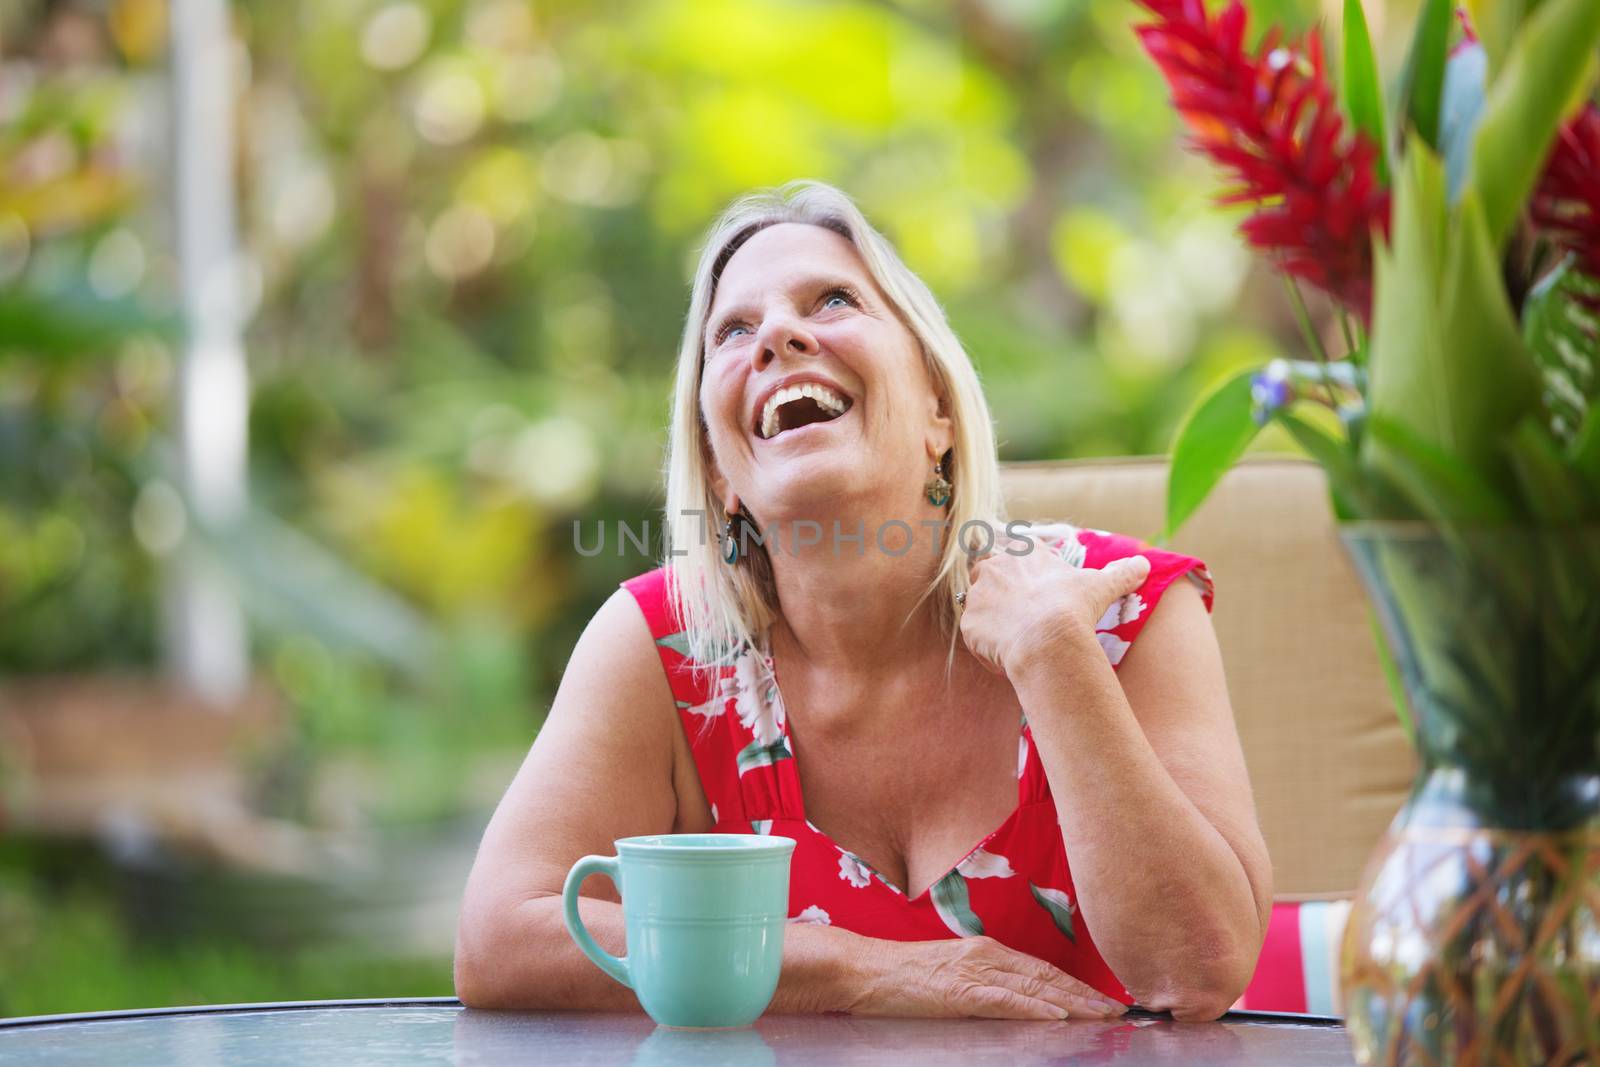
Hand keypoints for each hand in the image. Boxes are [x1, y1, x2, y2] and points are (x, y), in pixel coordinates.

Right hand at [847, 935, 1128, 1019]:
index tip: (1104, 999)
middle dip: (1086, 995)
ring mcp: (974, 972)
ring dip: (1073, 1003)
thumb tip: (1018, 1000)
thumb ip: (984, 982)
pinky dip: (1035, 1007)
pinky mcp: (960, 992)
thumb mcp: (951, 974)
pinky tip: (1058, 1015)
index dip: (1077, 985)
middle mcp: (987, 955)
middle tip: (1119, 1010)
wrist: (864, 969)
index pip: (1043, 968)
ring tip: (1103, 1016)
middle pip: (1048, 976)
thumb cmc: (902, 977)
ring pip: (1035, 987)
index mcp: (986, 950)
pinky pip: (1006, 1000)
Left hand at [959, 532, 1150, 676]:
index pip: (1012, 553)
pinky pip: (975, 636)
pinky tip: (1009, 657)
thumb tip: (1143, 565)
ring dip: (993, 619)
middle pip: (988, 575)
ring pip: (979, 605)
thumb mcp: (1102, 585)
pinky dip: (988, 646)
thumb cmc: (1074, 607)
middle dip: (1000, 593)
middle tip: (1022, 616)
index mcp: (1022, 552)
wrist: (1049, 638)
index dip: (1022, 574)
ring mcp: (977, 596)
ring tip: (1017, 638)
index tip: (1033, 592)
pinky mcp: (968, 624)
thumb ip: (1121, 573)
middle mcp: (993, 567)